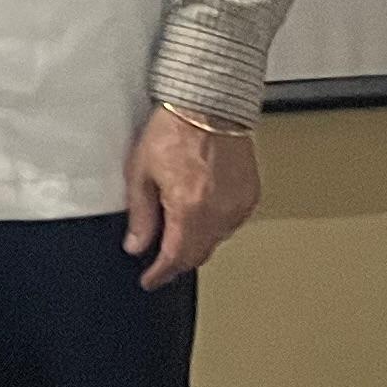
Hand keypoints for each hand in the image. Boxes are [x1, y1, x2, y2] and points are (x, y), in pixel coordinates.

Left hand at [122, 106, 260, 288]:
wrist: (208, 106)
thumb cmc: (174, 130)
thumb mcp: (141, 173)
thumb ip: (140, 215)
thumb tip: (137, 245)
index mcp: (190, 208)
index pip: (176, 257)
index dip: (161, 273)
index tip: (150, 280)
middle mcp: (219, 211)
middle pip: (199, 254)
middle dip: (178, 261)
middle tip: (161, 262)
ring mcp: (238, 204)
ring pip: (216, 240)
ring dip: (196, 242)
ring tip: (177, 232)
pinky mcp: (250, 195)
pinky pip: (231, 223)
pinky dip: (214, 225)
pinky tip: (200, 214)